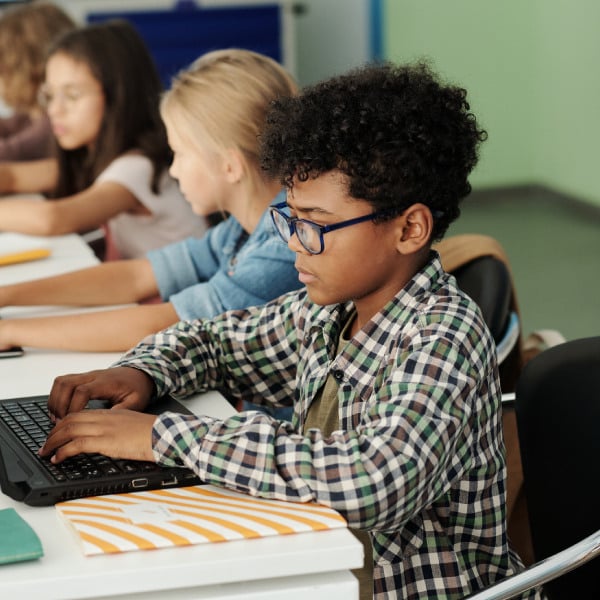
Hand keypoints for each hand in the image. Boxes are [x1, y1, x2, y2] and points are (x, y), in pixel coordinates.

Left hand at [39, 409, 156, 463]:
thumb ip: (120, 429)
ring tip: (46, 452)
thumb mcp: (133, 427)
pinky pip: (76, 444)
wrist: (164, 434)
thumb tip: (111, 440)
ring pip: (69, 429)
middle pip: (70, 419)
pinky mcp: (105, 441)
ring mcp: (104, 428)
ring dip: (53, 442)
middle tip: (46, 444)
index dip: (65, 423)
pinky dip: (63, 452)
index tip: (57, 433)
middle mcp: (105, 418)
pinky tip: (58, 459)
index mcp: (112, 414)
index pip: (81, 413)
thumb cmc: (155, 434)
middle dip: (54, 432)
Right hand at [48, 366, 155, 419]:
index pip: (83, 391)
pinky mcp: (83, 378)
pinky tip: (59, 410)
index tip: (71, 421)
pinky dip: (56, 396)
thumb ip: (120, 411)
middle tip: (60, 423)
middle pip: (66, 384)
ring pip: (61, 382)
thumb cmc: (137, 389)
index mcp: (106, 383)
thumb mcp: (136, 402)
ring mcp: (87, 375)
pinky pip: (62, 382)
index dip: (74, 407)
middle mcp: (94, 376)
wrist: (140, 374)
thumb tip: (103, 423)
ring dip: (55, 400)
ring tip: (57, 418)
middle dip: (59, 405)